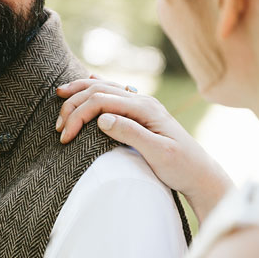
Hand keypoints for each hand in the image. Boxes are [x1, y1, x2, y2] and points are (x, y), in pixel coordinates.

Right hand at [56, 78, 233, 222]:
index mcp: (145, 108)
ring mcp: (144, 105)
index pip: (102, 100)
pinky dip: (98, 88)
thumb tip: (101, 118)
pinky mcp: (142, 114)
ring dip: (82, 92)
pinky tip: (90, 83)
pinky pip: (116, 93)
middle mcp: (144, 101)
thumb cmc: (181, 167)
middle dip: (74, 104)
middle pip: (100, 90)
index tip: (64, 137)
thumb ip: (130, 133)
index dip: (78, 115)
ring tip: (61, 96)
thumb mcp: (157, 153)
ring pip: (106, 88)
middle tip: (57, 126)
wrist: (201, 174)